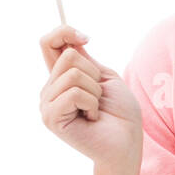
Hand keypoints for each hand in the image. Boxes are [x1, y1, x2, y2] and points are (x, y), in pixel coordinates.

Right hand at [38, 25, 142, 171]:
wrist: (127, 142)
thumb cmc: (120, 113)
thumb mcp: (104, 77)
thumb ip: (83, 59)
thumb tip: (68, 37)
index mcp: (60, 78)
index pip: (48, 43)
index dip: (64, 32)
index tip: (86, 38)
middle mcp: (49, 90)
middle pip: (68, 56)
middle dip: (93, 73)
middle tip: (99, 97)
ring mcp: (47, 104)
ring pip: (73, 74)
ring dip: (94, 91)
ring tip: (95, 109)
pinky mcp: (51, 118)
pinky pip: (73, 93)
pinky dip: (91, 103)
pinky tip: (91, 118)